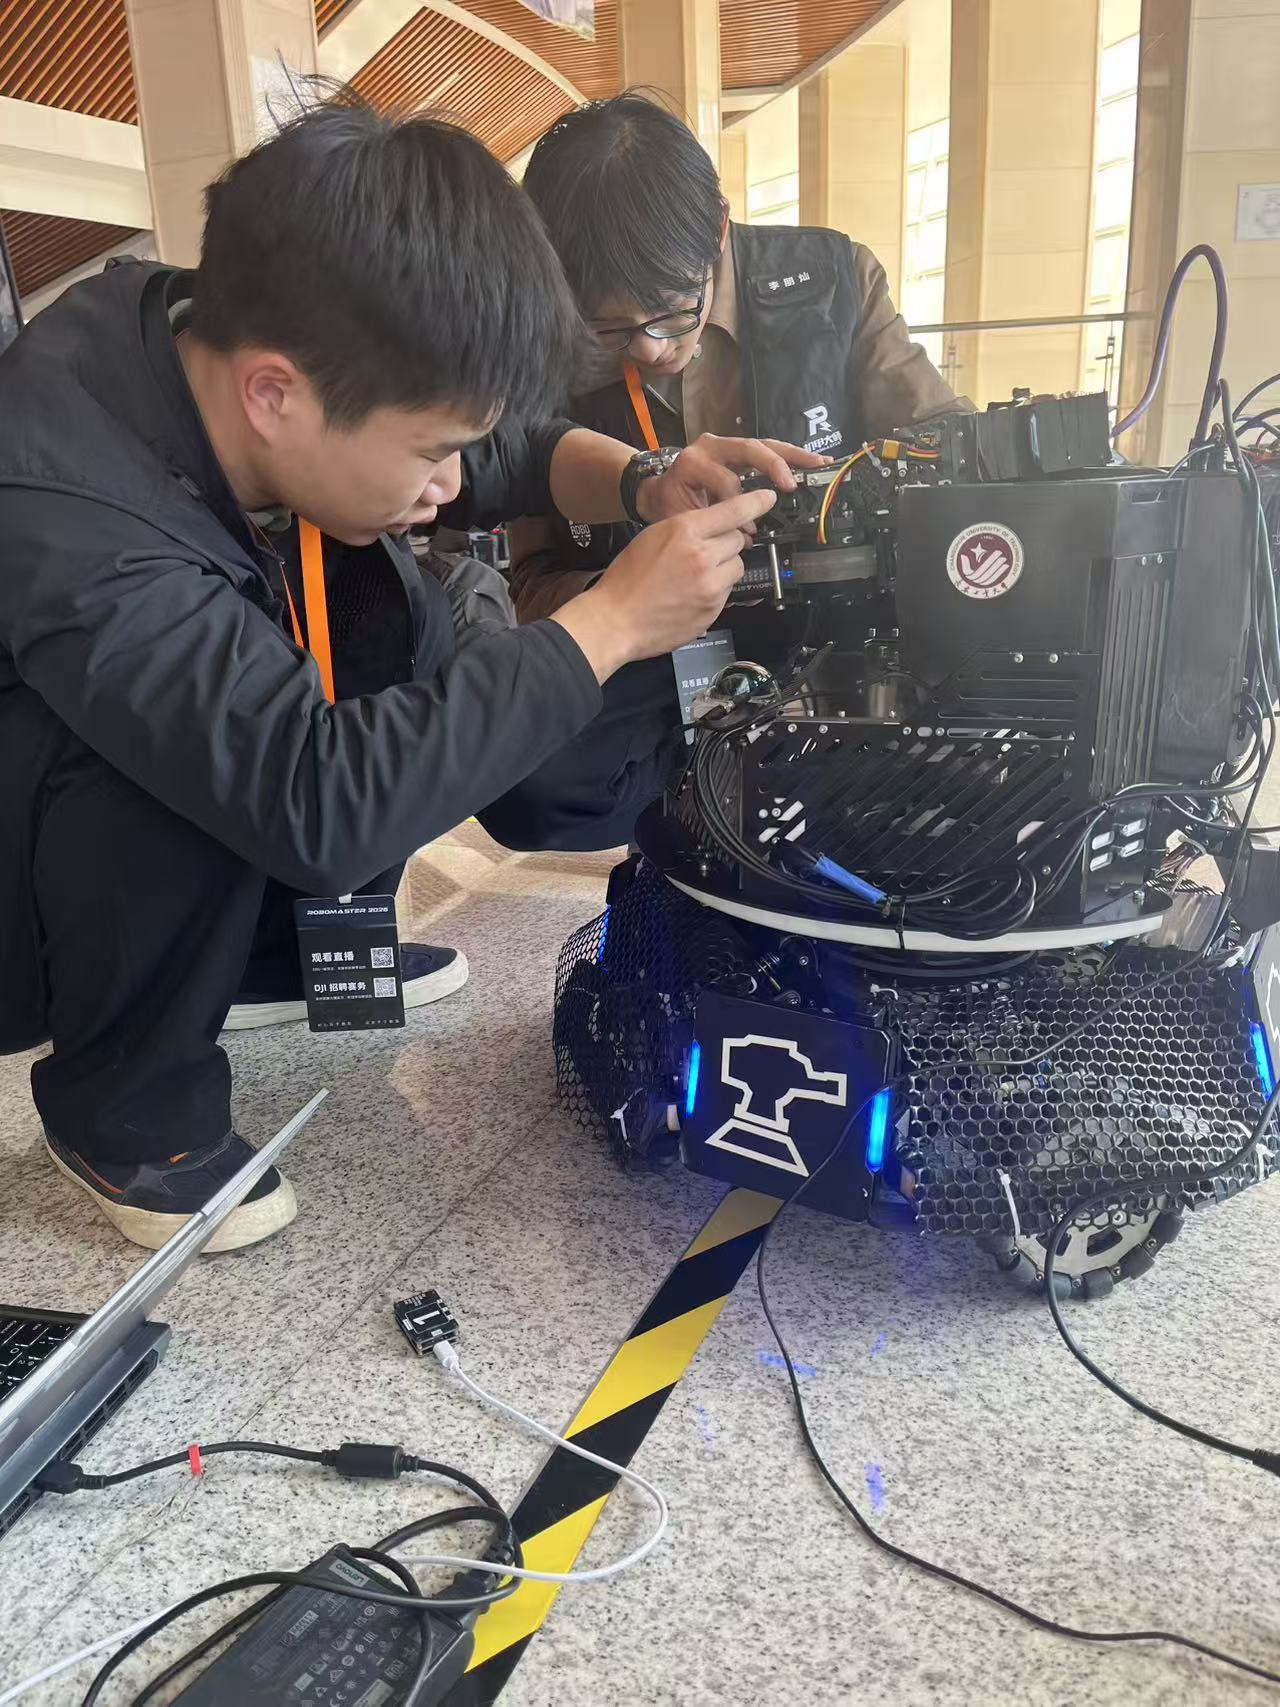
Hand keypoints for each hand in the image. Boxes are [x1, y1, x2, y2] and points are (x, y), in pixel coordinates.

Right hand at [552, 487, 776, 681]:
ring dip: (724, 567)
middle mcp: (702, 556)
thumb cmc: (627, 580)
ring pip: (737, 566)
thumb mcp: (652, 537)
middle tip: (701, 553)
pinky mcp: (713, 609)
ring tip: (694, 576)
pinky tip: (691, 594)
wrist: (615, 620)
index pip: (733, 510)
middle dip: (725, 543)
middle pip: (737, 539)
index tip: (769, 497)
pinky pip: (727, 591)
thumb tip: (716, 526)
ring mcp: (710, 585)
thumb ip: (687, 529)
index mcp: (684, 531)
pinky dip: (715, 590)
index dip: (756, 502)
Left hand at [634, 432, 831, 522]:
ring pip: (763, 444)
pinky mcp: (737, 448)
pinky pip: (766, 448)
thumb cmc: (668, 505)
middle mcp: (709, 447)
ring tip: (818, 464)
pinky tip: (810, 462)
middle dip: (774, 465)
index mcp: (692, 463)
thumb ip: (711, 525)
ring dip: (793, 455)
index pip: (725, 480)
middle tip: (792, 484)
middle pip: (749, 449)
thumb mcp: (682, 517)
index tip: (750, 530)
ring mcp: (725, 444)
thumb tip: (745, 536)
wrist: (657, 491)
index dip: (740, 506)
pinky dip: (789, 456)